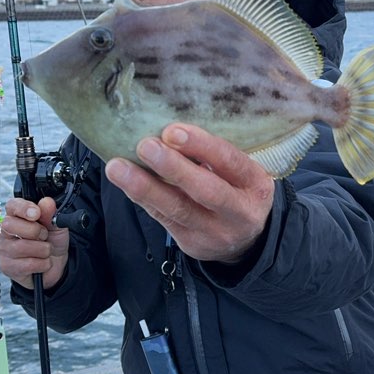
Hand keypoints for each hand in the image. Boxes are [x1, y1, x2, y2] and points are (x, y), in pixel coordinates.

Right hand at [0, 197, 69, 289]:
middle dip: (36, 231)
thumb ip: (50, 214)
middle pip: (12, 225)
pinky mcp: (6, 267)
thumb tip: (47, 202)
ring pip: (22, 246)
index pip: (11, 206)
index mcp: (15, 216)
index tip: (37, 213)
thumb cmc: (52, 241)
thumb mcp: (56, 226)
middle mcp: (4, 231)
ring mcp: (2, 249)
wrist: (56, 265)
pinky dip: (43, 264)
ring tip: (45, 251)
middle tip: (44, 236)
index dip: (23, 208)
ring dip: (43, 249)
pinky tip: (42, 262)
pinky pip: (28, 264)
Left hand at [104, 124, 274, 263]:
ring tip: (118, 168)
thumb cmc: (236, 190)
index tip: (172, 131)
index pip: (230, 162)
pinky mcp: (191, 244)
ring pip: (177, 209)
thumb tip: (170, 129)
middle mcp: (239, 212)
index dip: (202, 145)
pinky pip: (163, 218)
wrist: (245, 240)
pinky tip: (125, 182)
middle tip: (145, 146)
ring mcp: (214, 232)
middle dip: (173, 167)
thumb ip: (213, 155)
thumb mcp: (240, 172)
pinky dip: (143, 198)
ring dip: (144, 187)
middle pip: (205, 190)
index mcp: (255, 185)